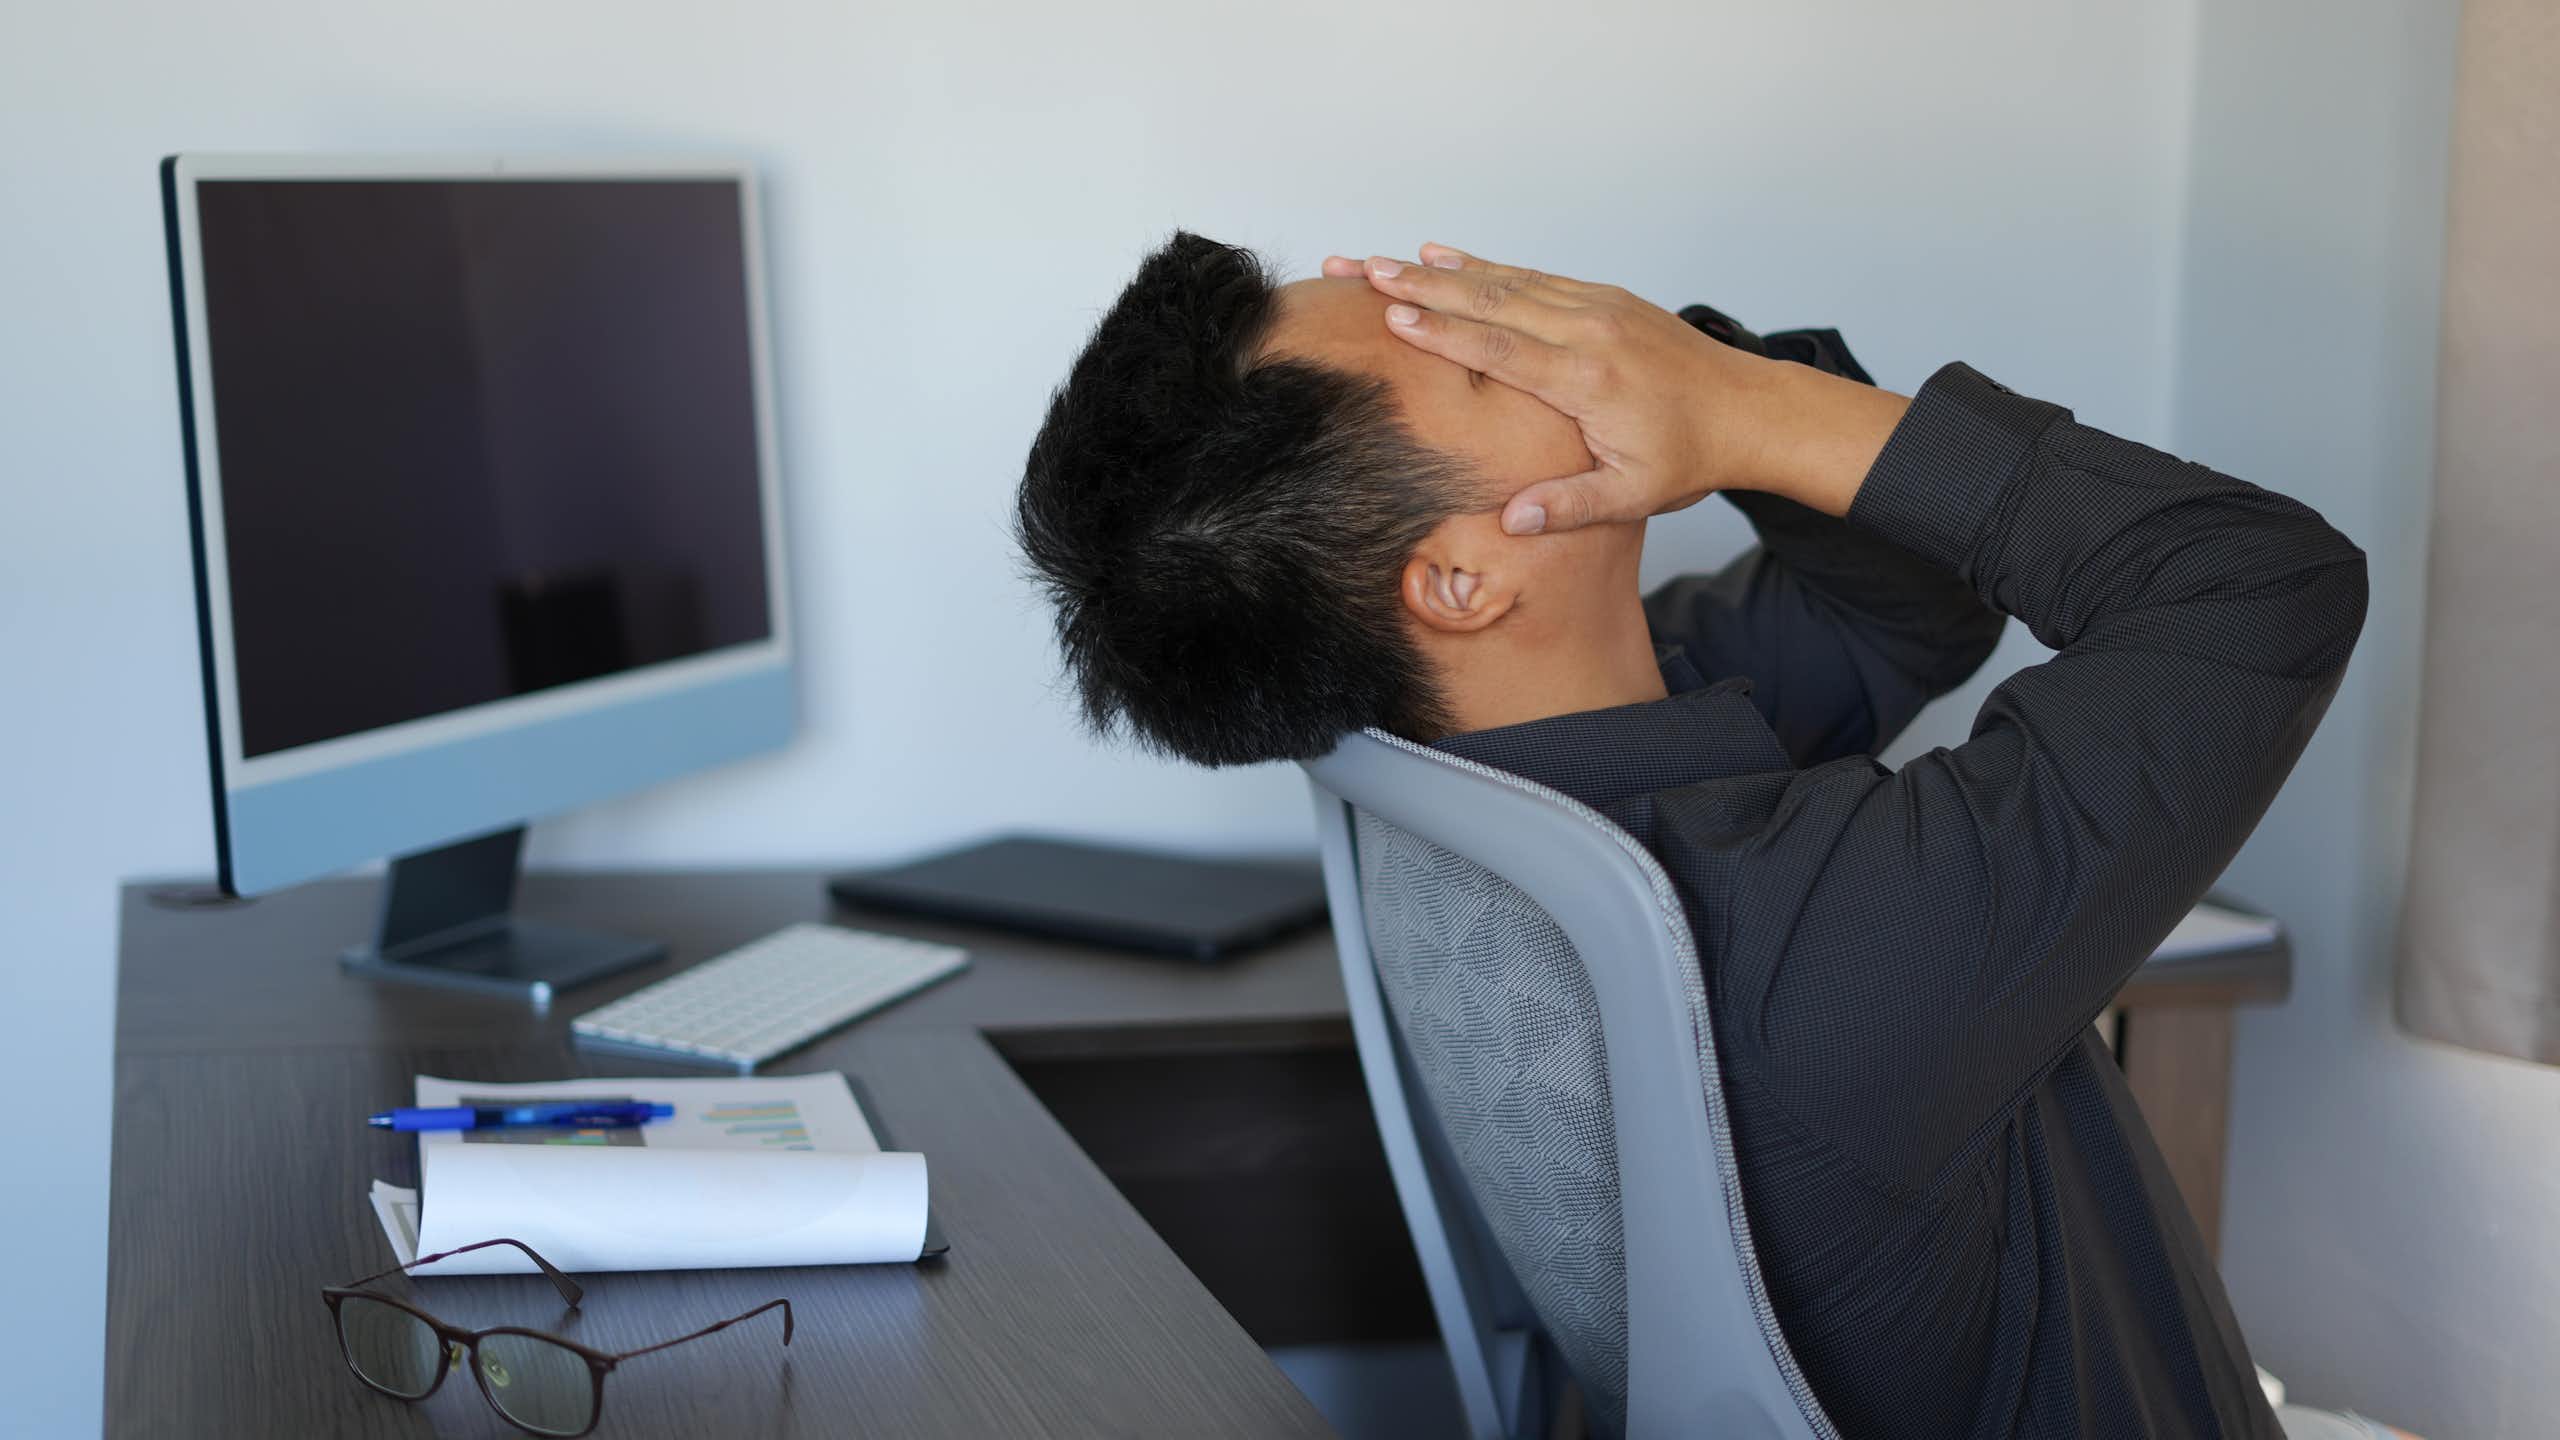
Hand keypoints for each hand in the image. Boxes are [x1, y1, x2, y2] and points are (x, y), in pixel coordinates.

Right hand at [1322, 244, 1904, 528]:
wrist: (1750, 410)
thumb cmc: (1691, 457)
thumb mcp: (1634, 496)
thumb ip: (1570, 505)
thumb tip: (1512, 519)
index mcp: (1589, 379)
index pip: (1502, 348)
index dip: (1443, 331)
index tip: (1392, 315)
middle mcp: (1589, 330)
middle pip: (1491, 300)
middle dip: (1420, 286)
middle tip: (1361, 270)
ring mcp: (1597, 306)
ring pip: (1508, 280)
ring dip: (1443, 270)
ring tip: (1386, 261)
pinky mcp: (1603, 298)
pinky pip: (1534, 276)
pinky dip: (1487, 266)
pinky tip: (1448, 257)